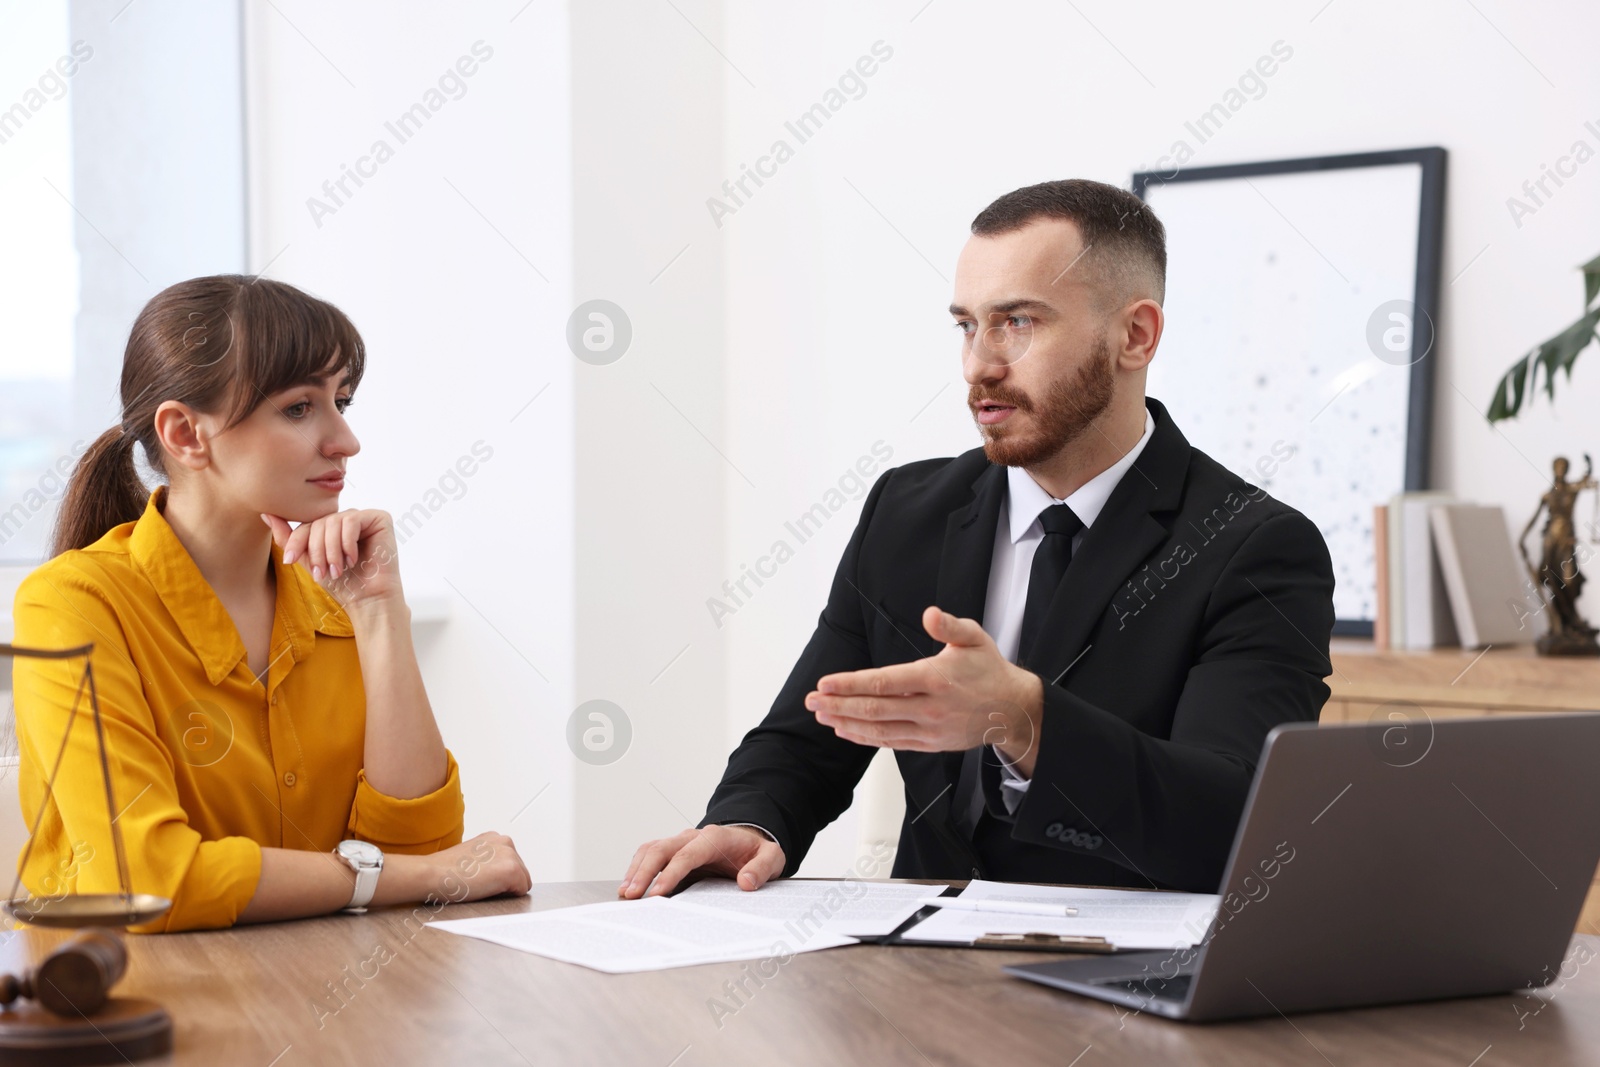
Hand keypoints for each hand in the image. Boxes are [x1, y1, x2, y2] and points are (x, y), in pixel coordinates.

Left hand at [261, 508, 401, 609]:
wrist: (368, 599)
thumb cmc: (342, 583)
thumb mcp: (308, 561)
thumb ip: (289, 538)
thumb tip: (265, 514)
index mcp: (332, 527)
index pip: (307, 524)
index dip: (296, 541)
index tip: (290, 561)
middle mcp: (347, 519)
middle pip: (320, 523)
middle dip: (317, 550)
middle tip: (323, 572)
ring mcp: (364, 517)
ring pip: (334, 522)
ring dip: (332, 550)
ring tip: (338, 570)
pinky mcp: (379, 518)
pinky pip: (352, 521)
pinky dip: (347, 543)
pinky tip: (352, 559)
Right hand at [375, 831, 531, 906]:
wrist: (432, 874)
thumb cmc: (443, 871)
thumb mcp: (468, 858)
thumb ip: (485, 861)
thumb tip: (491, 875)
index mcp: (494, 838)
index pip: (510, 863)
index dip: (497, 878)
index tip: (480, 880)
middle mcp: (505, 842)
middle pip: (520, 872)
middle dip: (505, 883)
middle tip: (479, 885)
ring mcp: (510, 855)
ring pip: (522, 882)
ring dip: (506, 890)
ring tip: (481, 887)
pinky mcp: (512, 870)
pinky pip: (521, 891)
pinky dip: (508, 897)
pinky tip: (487, 891)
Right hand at [619, 825, 784, 898]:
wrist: (751, 839)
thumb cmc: (757, 851)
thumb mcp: (771, 858)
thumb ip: (761, 869)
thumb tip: (746, 882)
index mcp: (715, 838)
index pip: (687, 855)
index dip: (670, 874)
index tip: (658, 893)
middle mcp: (693, 836)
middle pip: (661, 849)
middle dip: (644, 872)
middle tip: (632, 896)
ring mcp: (681, 842)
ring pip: (651, 850)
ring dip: (636, 870)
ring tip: (626, 893)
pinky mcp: (675, 850)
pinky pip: (651, 854)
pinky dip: (637, 868)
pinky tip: (630, 885)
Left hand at [806, 606, 1045, 774]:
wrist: (1013, 710)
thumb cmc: (989, 670)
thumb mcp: (974, 638)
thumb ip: (949, 625)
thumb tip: (930, 614)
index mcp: (936, 678)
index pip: (884, 682)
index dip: (852, 684)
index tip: (826, 682)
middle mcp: (930, 707)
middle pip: (875, 709)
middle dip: (838, 704)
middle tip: (812, 700)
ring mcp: (929, 729)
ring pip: (879, 729)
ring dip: (847, 723)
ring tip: (822, 715)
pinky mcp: (930, 744)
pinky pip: (891, 743)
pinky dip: (866, 738)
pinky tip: (847, 730)